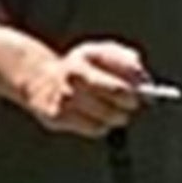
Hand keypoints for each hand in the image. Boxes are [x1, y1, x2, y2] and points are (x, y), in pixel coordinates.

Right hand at [23, 39, 153, 140]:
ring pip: (105, 122)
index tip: (142, 95)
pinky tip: (98, 117)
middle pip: (113, 109)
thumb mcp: (99, 52)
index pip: (118, 88)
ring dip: (114, 118)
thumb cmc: (76, 66)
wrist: (38, 77)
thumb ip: (124, 60)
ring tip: (113, 110)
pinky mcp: (57, 120)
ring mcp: (62, 104)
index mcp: (81, 65)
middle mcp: (70, 86)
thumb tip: (144, 80)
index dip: (134, 95)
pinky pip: (93, 130)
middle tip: (130, 105)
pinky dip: (101, 126)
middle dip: (126, 108)